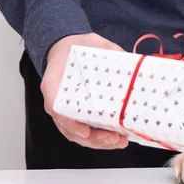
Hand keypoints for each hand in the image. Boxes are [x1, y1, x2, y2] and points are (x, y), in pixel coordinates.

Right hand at [40, 33, 129, 149]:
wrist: (67, 49)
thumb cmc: (75, 47)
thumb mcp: (90, 41)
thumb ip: (107, 48)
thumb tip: (128, 57)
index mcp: (54, 81)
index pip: (55, 105)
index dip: (69, 122)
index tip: (85, 131)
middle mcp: (57, 100)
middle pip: (68, 127)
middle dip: (92, 138)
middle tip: (113, 138)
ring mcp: (66, 109)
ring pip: (76, 134)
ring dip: (97, 142)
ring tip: (118, 142)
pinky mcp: (77, 113)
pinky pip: (84, 130)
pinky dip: (98, 138)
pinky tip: (115, 139)